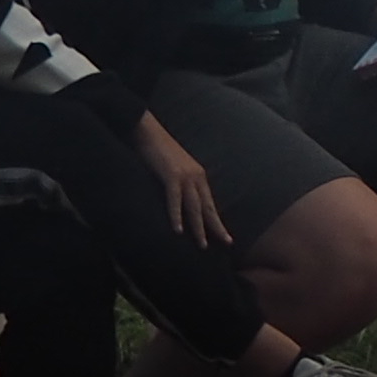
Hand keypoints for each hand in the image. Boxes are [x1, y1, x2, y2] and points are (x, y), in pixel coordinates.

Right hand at [136, 117, 229, 245]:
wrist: (148, 131)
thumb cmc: (157, 151)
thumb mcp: (173, 171)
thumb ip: (178, 186)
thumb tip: (178, 205)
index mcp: (198, 177)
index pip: (210, 204)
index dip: (217, 221)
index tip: (226, 238)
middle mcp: (196, 177)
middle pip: (208, 207)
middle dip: (217, 227)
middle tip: (227, 244)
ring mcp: (185, 176)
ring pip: (195, 206)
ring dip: (198, 227)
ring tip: (203, 245)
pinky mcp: (171, 174)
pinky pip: (174, 199)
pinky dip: (176, 215)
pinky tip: (178, 230)